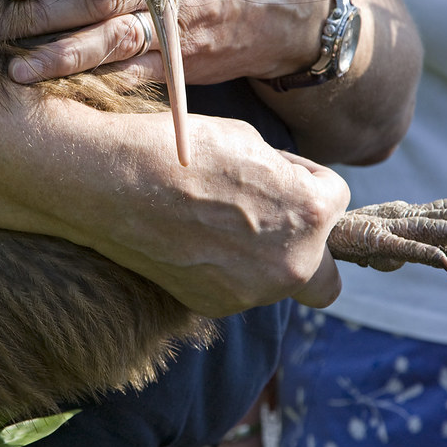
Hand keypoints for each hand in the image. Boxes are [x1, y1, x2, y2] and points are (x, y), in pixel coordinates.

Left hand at [6, 0, 331, 86]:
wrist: (293, 11)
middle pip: (100, 1)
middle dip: (47, 16)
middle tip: (0, 27)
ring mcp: (178, 32)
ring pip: (114, 43)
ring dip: (64, 58)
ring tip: (19, 70)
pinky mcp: (185, 66)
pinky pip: (138, 76)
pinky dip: (102, 84)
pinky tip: (66, 92)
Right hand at [60, 113, 345, 315]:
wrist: (110, 182)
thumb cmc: (178, 151)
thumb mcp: (247, 141)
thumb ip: (283, 176)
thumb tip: (288, 192)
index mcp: (310, 213)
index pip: (335, 199)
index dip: (302, 180)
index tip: (269, 172)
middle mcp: (291, 263)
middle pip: (327, 271)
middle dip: (308, 248)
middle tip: (272, 222)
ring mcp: (251, 291)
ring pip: (279, 283)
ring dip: (264, 258)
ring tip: (216, 222)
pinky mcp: (213, 305)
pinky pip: (239, 289)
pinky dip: (227, 270)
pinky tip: (192, 239)